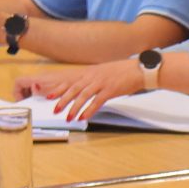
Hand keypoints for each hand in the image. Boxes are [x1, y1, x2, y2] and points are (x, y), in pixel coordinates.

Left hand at [21, 60, 141, 120]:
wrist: (139, 69)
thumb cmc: (123, 72)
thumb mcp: (104, 73)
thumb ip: (93, 80)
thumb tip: (84, 89)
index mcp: (90, 73)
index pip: (70, 81)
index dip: (58, 89)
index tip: (48, 96)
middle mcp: (93, 77)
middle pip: (73, 89)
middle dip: (62, 100)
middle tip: (55, 110)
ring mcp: (102, 83)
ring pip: (83, 96)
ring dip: (74, 108)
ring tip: (68, 118)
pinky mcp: (111, 90)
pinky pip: (97, 101)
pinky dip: (89, 110)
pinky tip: (83, 117)